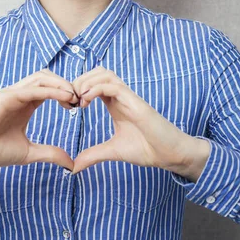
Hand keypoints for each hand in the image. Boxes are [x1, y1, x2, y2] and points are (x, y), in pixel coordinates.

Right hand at [0, 69, 78, 170]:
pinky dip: (50, 90)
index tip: (78, 106)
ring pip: (40, 77)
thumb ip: (50, 154)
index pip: (50, 88)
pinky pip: (31, 88)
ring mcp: (12, 93)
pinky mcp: (6, 97)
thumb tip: (71, 164)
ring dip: (60, 83)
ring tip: (74, 96)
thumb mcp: (29, 153)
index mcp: (25, 103)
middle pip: (47, 77)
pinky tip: (64, 97)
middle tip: (80, 99)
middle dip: (66, 84)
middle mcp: (19, 94)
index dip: (66, 92)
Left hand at [71, 66, 190, 174]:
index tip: (69, 105)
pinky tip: (87, 101)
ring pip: (105, 74)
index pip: (93, 82)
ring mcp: (128, 97)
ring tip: (78, 99)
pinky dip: (96, 89)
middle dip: (79, 80)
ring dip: (87, 82)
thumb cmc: (147, 149)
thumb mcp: (113, 151)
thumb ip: (93, 155)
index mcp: (115, 103)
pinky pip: (113, 86)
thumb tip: (73, 167)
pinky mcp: (135, 102)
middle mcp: (121, 96)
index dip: (78, 88)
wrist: (170, 155)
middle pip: (97, 72)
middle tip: (70, 99)